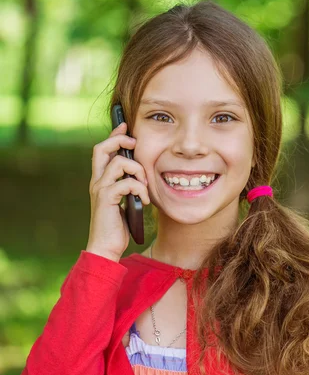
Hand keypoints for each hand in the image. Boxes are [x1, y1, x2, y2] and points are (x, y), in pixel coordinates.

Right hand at [85, 122, 149, 261]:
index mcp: (101, 180)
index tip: (125, 127)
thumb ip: (129, 186)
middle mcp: (97, 182)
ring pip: (118, 163)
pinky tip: (145, 201)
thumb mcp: (126, 201)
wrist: (106, 247)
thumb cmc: (118, 225)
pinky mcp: (106, 200)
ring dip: (138, 170)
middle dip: (120, 141)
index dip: (114, 136)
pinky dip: (140, 189)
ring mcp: (100, 190)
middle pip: (101, 148)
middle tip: (135, 144)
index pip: (102, 150)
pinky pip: (126, 183)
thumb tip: (143, 174)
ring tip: (145, 185)